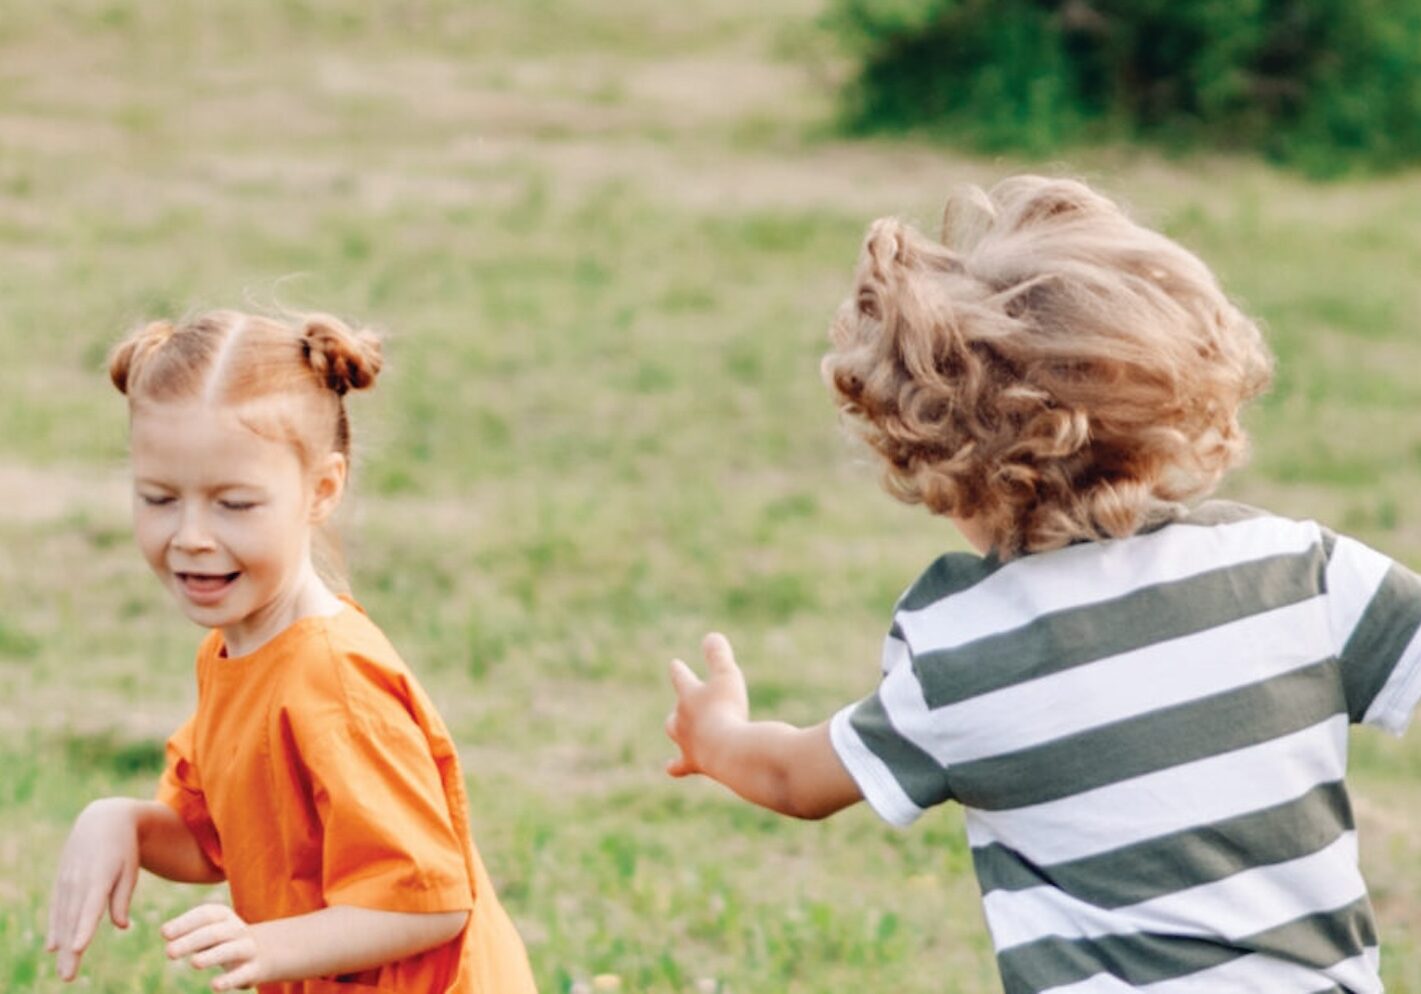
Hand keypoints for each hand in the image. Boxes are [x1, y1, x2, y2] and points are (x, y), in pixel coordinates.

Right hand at [46, 798, 141, 980]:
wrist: (102, 821)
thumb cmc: (123, 848)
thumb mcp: (129, 869)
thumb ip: (122, 898)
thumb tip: (121, 926)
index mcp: (100, 876)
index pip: (91, 907)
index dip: (84, 929)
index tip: (78, 949)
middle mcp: (79, 881)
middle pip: (74, 921)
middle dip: (70, 950)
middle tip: (68, 976)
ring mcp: (67, 881)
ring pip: (64, 918)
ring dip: (62, 945)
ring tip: (63, 970)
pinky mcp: (62, 882)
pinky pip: (58, 909)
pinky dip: (56, 928)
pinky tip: (54, 947)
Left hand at [163, 903, 263, 991]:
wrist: (262, 952)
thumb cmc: (222, 940)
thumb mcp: (207, 930)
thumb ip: (187, 930)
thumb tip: (165, 932)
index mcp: (224, 916)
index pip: (205, 915)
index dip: (185, 923)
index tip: (164, 934)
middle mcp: (237, 930)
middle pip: (215, 933)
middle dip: (192, 941)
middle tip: (169, 952)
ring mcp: (247, 949)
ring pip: (231, 950)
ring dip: (212, 956)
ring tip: (194, 963)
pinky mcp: (253, 970)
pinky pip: (242, 974)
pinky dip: (229, 980)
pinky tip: (215, 986)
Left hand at [665, 632, 749, 777]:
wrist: (727, 750)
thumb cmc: (727, 710)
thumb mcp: (727, 676)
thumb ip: (719, 655)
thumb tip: (711, 636)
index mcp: (689, 696)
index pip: (681, 678)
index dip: (679, 670)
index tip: (674, 664)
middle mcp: (682, 720)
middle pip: (675, 713)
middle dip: (679, 708)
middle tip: (680, 706)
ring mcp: (686, 743)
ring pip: (677, 736)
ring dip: (679, 733)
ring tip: (679, 734)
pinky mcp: (694, 763)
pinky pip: (680, 765)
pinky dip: (676, 766)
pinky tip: (671, 768)